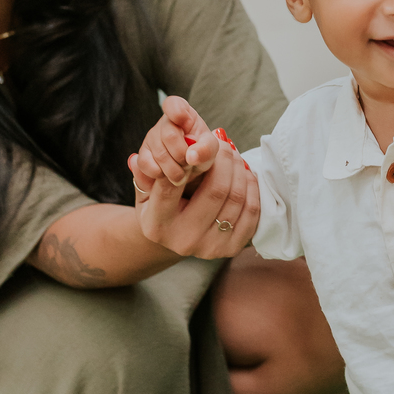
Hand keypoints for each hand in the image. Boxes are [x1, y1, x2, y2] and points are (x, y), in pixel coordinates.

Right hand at [129, 106, 258, 258]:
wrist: (173, 239)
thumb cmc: (159, 207)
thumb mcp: (146, 190)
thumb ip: (146, 172)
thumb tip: (141, 157)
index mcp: (157, 224)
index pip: (174, 184)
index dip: (192, 159)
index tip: (200, 143)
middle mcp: (183, 240)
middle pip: (216, 191)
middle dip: (224, 160)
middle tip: (224, 144)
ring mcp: (209, 247)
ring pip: (236, 199)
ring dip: (240, 170)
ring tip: (234, 156)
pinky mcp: (231, 249)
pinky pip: (251, 212)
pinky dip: (252, 188)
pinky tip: (244, 175)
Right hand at [132, 95, 218, 190]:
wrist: (190, 169)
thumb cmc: (200, 152)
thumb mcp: (210, 149)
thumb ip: (206, 149)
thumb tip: (191, 156)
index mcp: (184, 114)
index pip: (174, 104)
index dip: (176, 111)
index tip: (184, 121)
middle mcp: (164, 123)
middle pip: (169, 135)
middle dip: (182, 155)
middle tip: (189, 163)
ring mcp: (151, 138)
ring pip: (159, 154)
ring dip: (174, 170)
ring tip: (182, 172)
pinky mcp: (142, 155)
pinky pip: (146, 165)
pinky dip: (160, 174)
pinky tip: (167, 174)